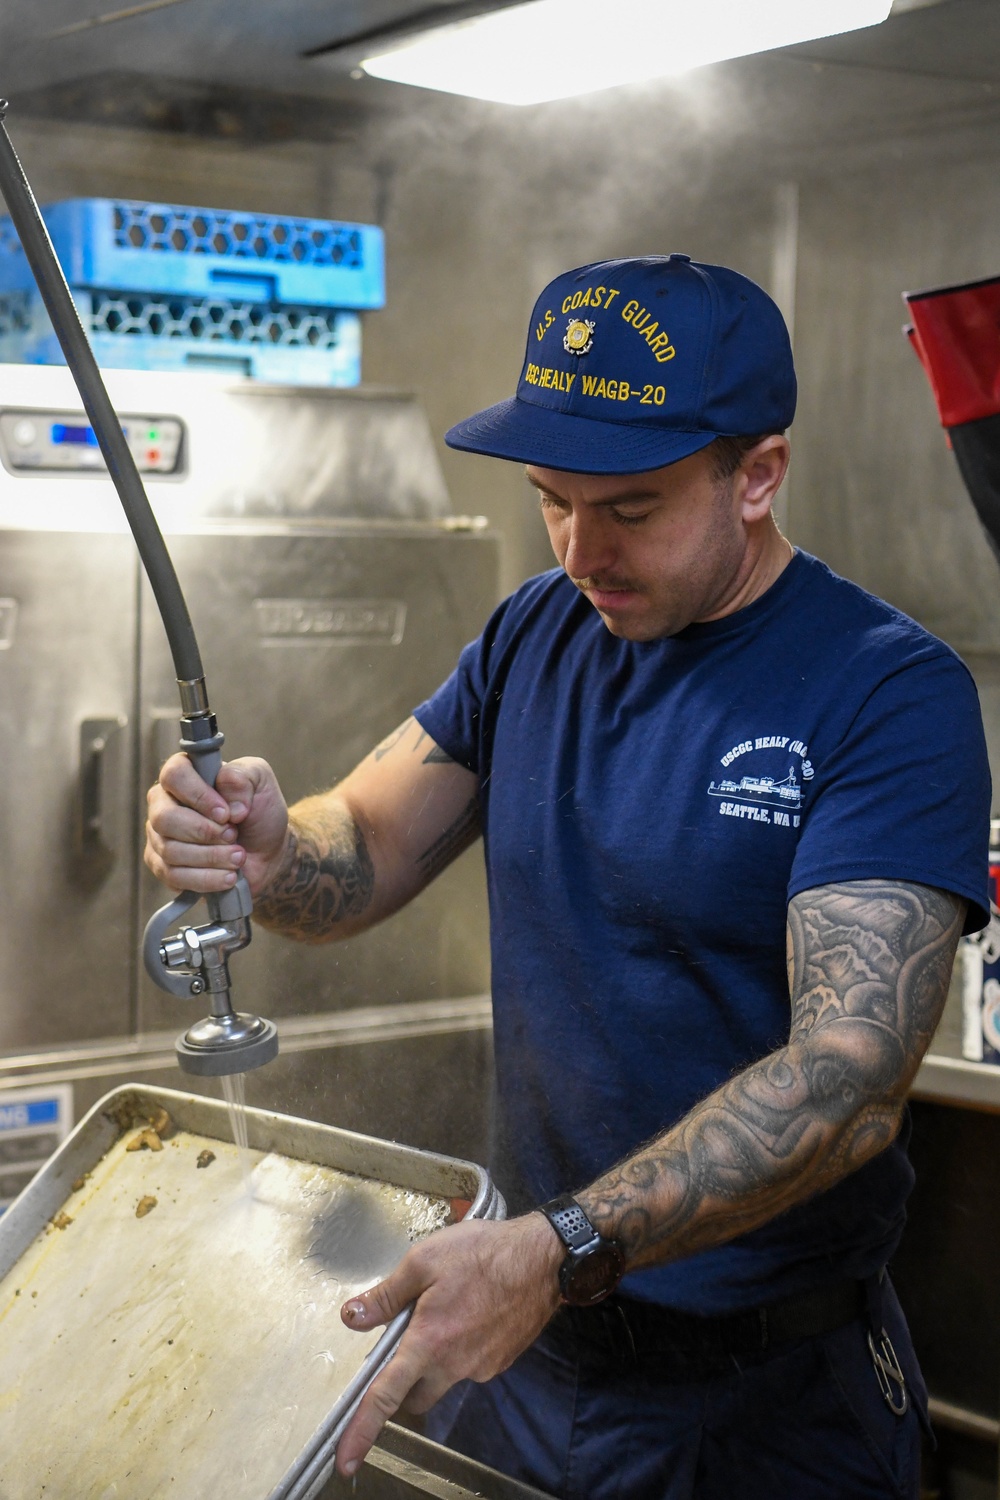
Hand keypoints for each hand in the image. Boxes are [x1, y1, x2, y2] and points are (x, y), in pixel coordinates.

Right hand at [144, 753, 288, 895]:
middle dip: (205, 832)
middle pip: (165, 818)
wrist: (267, 852)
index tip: (225, 813)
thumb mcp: (261, 781)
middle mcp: (164, 803)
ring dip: (211, 856)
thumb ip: (242, 777)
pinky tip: (228, 876)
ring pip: (171, 850)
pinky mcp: (163, 867)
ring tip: (238, 857)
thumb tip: (229, 803)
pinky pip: (174, 876)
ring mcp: (160, 837)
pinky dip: (206, 878)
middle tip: (233, 835)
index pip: (173, 775)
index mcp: (184, 775)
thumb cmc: (258, 811)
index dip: (198, 796)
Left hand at [336, 1213, 563, 1476]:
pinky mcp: (500, 1362)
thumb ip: (386, 1295)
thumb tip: (352, 1317)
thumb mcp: (424, 1260)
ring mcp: (481, 1367)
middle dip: (403, 1383)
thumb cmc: (483, 1253)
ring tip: (447, 1310)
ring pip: (444, 1378)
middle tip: (405, 1341)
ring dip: (436, 1359)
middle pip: (415, 1396)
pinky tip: (472, 1311)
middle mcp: (454, 1365)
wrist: (543, 1259)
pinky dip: (462, 1347)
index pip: (386, 1397)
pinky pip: (469, 1365)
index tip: (346, 1460)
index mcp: (428, 1342)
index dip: (362, 1430)